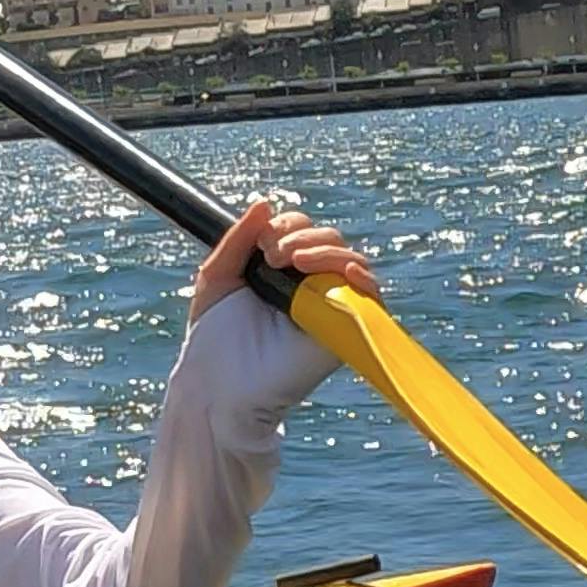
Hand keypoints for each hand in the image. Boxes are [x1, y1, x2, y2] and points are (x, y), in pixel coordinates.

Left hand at [189, 196, 377, 320]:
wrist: (217, 384)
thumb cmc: (214, 338)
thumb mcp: (217, 276)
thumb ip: (239, 238)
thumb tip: (265, 203)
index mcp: (282, 270)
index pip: (303, 229)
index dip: (289, 224)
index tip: (262, 241)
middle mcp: (310, 284)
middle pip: (329, 239)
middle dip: (303, 235)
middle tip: (273, 255)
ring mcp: (331, 304)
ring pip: (350, 259)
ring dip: (324, 250)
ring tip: (292, 261)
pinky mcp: (346, 329)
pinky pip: (371, 295)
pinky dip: (363, 277)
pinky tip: (345, 270)